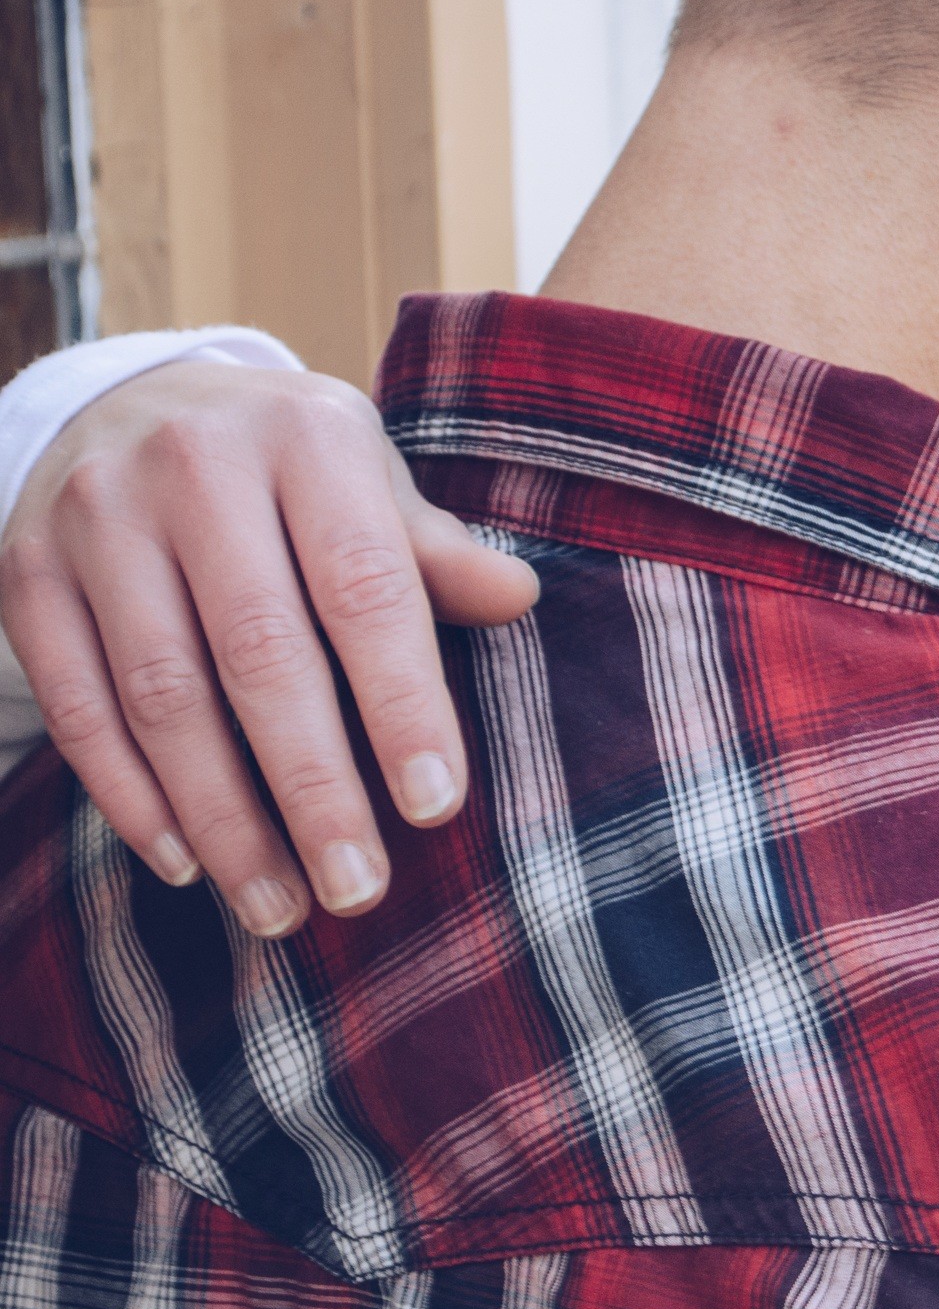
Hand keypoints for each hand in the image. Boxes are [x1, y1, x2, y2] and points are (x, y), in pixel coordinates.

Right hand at [0, 360, 538, 933]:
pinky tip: (185, 862)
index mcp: (307, 437)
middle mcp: (194, 466)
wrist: (133, 402)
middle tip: (358, 890)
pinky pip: (77, 701)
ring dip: (222, 816)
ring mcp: (96, 517)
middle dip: (313, 788)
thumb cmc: (292, 471)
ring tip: (278, 906)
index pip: (365, 590)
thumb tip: (518, 597)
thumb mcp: (371, 483)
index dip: (403, 704)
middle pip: (260, 654)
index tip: (437, 807)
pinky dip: (129, 793)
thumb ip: (434, 552)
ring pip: (162, 694)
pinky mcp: (26, 570)